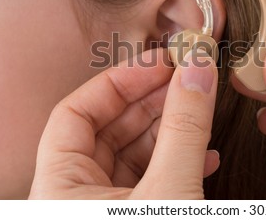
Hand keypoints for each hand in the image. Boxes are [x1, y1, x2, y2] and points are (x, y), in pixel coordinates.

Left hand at [29, 48, 218, 198]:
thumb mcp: (169, 191)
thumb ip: (184, 130)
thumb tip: (199, 70)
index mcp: (60, 190)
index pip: (75, 113)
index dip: (120, 81)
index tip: (161, 62)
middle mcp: (78, 196)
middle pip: (110, 128)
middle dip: (154, 100)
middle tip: (188, 77)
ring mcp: (108, 207)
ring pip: (135, 153)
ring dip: (172, 129)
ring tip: (200, 108)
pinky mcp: (137, 215)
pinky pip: (152, 178)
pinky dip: (179, 162)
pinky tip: (205, 154)